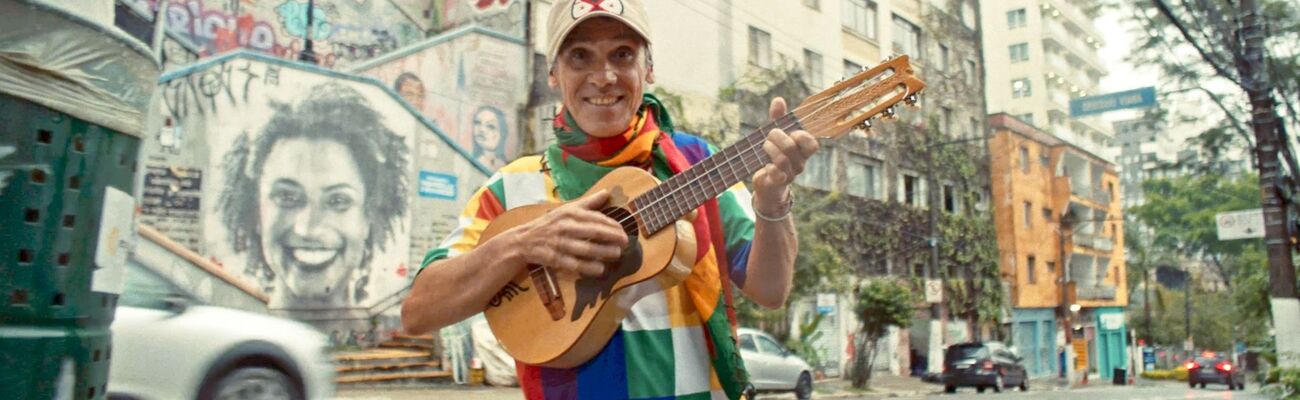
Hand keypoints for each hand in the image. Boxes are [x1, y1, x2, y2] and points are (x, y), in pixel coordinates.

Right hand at [514, 190, 628, 276]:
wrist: (524, 240)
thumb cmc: (550, 224)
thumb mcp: (567, 210)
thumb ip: (588, 203)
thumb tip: (606, 192)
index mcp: (570, 213)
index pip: (596, 218)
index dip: (612, 225)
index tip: (623, 231)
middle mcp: (565, 227)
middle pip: (594, 232)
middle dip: (613, 238)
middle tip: (625, 242)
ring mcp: (560, 243)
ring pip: (586, 249)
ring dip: (604, 252)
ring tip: (617, 254)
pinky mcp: (555, 258)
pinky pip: (575, 264)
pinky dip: (589, 267)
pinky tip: (600, 269)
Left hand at [752, 97, 818, 210]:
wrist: (767, 183)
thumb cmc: (773, 155)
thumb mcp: (776, 136)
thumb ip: (778, 118)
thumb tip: (778, 100)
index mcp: (802, 151)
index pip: (812, 144)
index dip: (802, 136)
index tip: (791, 132)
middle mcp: (799, 164)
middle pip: (791, 147)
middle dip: (776, 137)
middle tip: (769, 136)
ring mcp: (790, 175)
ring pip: (782, 159)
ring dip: (769, 149)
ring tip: (764, 147)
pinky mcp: (778, 183)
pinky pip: (776, 173)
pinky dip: (768, 166)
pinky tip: (765, 164)